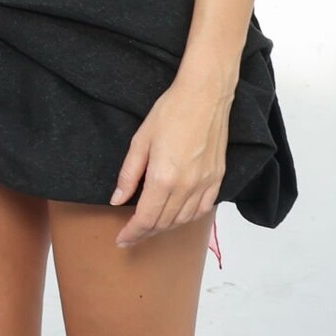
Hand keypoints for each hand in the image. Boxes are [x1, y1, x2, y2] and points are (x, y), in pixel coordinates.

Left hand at [109, 73, 231, 246]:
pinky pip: (202, 210)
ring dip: (165, 227)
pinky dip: (188, 218)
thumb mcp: (140, 141)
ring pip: (183, 220)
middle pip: (164, 223)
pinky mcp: (218, 178)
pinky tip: (177, 216)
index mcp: (164, 178)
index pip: (145, 218)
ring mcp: (205, 184)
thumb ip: (129, 174)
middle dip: (145, 232)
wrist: (205, 96)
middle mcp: (186, 187)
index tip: (122, 239)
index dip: (132, 233)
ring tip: (151, 226)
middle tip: (132, 235)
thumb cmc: (171, 112)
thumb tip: (117, 199)